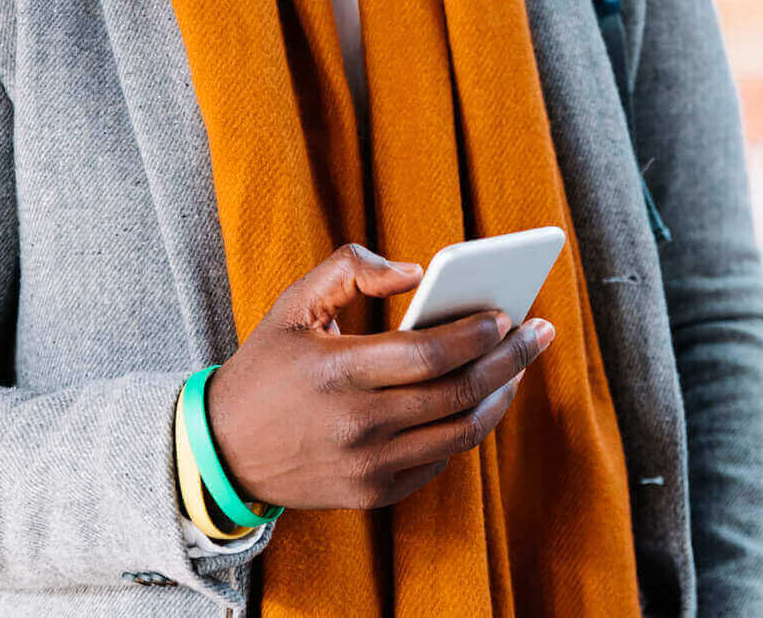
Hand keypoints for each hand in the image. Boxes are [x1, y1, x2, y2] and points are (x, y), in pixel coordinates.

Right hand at [204, 243, 554, 511]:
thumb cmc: (266, 367)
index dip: (477, 333)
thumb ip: (351, 267)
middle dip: (509, 360)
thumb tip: (418, 272)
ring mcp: (368, 466)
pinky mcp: (373, 494)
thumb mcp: (294, 303)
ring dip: (499, 397)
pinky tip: (482, 399)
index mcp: (337, 371)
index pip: (430, 354)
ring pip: (459, 433)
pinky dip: (468, 428)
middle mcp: (357, 425)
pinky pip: (440, 461)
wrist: (222, 452)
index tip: (508, 313)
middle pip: (457, 393)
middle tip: (539, 333)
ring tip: (518, 367)